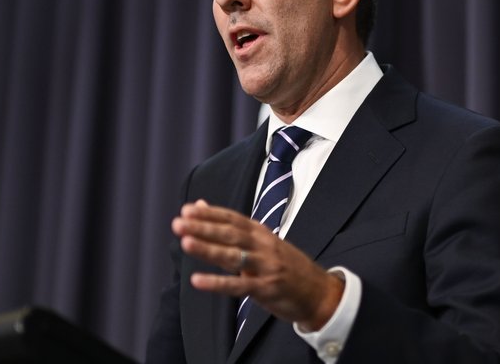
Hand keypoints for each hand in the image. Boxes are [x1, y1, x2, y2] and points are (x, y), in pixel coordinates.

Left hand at [172, 199, 343, 330]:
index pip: (233, 218)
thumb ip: (232, 230)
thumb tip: (202, 206)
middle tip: (179, 223)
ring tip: (186, 242)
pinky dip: (217, 283)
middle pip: (231, 234)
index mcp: (262, 233)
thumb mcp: (263, 243)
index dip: (210, 214)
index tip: (187, 209)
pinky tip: (197, 281)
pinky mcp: (267, 289)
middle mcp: (264, 245)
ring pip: (234, 255)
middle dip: (204, 227)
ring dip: (209, 249)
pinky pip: (239, 285)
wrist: (320, 292)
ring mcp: (267, 267)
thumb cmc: (287, 266)